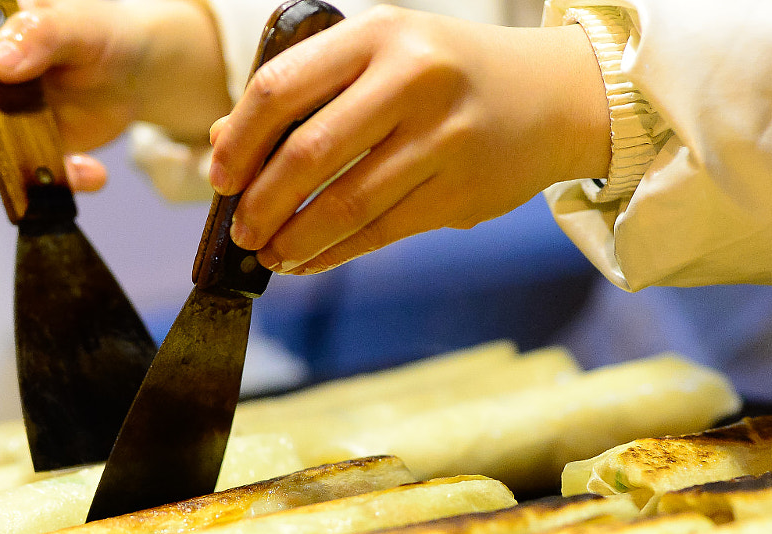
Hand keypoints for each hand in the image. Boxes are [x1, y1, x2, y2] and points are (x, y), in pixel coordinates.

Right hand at [0, 0, 229, 191]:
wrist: (134, 65)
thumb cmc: (103, 32)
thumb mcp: (81, 26)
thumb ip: (42, 34)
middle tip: (25, 178)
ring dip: (32, 176)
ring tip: (84, 172)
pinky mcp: (23, 146)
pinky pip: (28, 175)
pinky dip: (60, 182)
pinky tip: (94, 174)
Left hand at [208, 7, 609, 273]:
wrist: (552, 94)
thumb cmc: (446, 73)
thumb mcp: (380, 55)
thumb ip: (306, 90)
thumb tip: (220, 142)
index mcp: (378, 34)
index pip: (282, 88)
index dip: (239, 140)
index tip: (218, 176)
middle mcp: (412, 80)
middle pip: (309, 153)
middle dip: (261, 201)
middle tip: (240, 229)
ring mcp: (442, 139)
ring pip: (346, 204)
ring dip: (296, 238)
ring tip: (271, 254)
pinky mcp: (461, 192)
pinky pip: (382, 232)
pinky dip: (336, 253)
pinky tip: (310, 260)